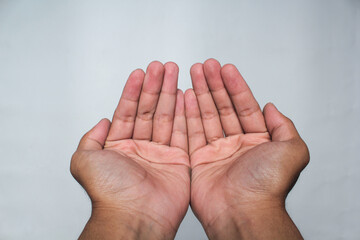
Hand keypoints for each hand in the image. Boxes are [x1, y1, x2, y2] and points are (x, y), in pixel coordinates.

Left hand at [71, 62, 189, 238]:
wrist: (134, 216)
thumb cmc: (109, 193)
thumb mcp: (84, 160)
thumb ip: (89, 138)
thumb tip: (101, 122)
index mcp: (119, 147)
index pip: (128, 111)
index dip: (133, 91)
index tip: (140, 72)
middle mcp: (140, 148)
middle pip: (149, 110)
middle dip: (155, 86)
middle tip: (161, 67)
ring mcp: (160, 153)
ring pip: (166, 116)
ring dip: (170, 93)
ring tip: (173, 73)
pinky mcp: (178, 160)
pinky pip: (182, 132)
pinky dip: (184, 113)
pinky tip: (185, 96)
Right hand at [185, 59, 309, 238]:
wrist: (243, 211)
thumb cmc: (268, 186)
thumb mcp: (292, 150)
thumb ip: (284, 126)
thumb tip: (272, 108)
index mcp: (258, 141)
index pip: (244, 106)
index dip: (235, 85)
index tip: (226, 68)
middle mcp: (237, 145)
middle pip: (223, 107)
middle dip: (215, 84)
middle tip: (206, 65)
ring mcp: (217, 151)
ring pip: (206, 115)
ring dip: (200, 93)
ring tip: (194, 73)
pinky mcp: (199, 160)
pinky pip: (192, 131)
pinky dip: (188, 113)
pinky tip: (185, 96)